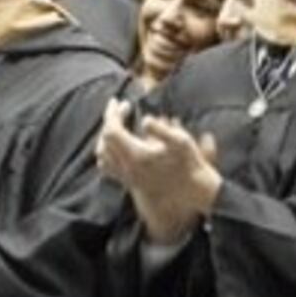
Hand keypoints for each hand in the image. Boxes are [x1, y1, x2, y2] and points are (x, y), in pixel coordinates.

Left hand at [95, 99, 219, 244]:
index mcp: (136, 156)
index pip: (112, 130)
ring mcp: (127, 177)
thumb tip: (144, 119)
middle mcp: (127, 168)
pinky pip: (107, 167)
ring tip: (116, 122)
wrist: (193, 194)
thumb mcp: (182, 142)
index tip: (122, 102)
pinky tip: (115, 145)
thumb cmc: (190, 166)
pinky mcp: (130, 183)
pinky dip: (105, 153)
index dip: (113, 114)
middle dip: (110, 120)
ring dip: (105, 135)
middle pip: (105, 140)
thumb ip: (160, 129)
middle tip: (122, 107)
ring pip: (102, 154)